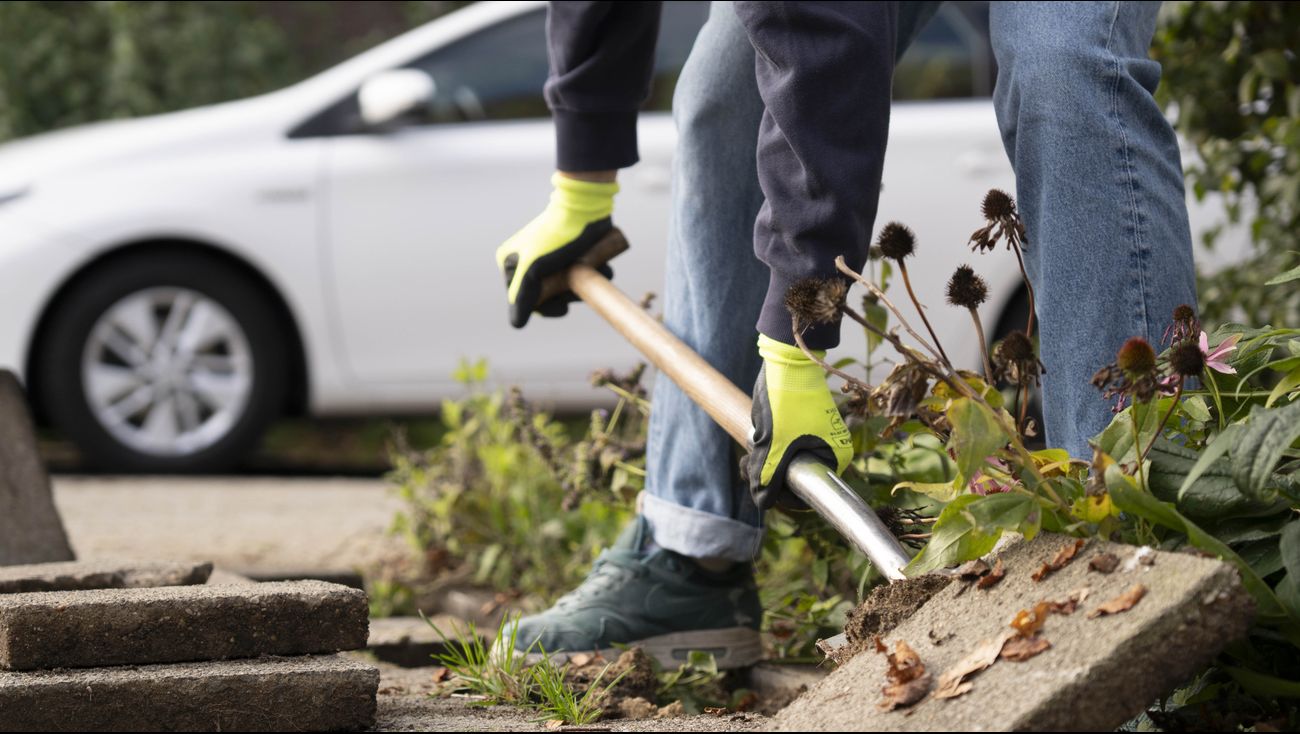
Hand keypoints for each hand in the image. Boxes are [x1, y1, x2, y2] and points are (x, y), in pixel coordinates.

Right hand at [495, 172, 616, 327]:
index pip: (527, 300)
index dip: (547, 307)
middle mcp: (528, 260)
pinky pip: (579, 272)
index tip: (563, 307)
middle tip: (579, 289)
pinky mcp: (570, 251)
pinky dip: (590, 275)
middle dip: (568, 295)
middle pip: (549, 294)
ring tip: (593, 274)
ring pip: (566, 285)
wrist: (584, 207)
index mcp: (512, 263)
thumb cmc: (555, 237)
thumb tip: (517, 325)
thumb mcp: (534, 270)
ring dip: (583, 285)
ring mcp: (551, 256)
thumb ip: (523, 298)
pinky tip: (599, 268)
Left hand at [746, 334, 853, 509]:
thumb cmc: (786, 400)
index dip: (782, 496)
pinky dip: (767, 448)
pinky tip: (754, 438)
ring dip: (763, 461)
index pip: (810, 493)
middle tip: (747, 465)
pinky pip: (783, 449)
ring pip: (785, 464)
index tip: (761, 487)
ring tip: (750, 448)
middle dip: (768, 476)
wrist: (786, 360)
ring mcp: (815, 438)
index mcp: (836, 456)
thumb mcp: (773, 443)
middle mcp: (830, 450)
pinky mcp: (800, 428)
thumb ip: (767, 475)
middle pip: (795, 480)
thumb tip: (762, 502)